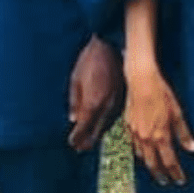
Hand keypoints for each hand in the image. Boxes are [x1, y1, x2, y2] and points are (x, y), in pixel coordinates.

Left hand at [68, 37, 123, 151]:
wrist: (110, 45)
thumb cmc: (90, 60)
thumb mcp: (75, 78)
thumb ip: (74, 100)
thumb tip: (73, 119)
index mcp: (92, 102)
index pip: (84, 128)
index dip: (77, 138)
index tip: (72, 143)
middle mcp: (106, 106)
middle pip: (97, 131)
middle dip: (87, 141)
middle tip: (79, 147)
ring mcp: (116, 103)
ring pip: (106, 126)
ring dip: (97, 134)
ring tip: (88, 140)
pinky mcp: (122, 98)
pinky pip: (113, 117)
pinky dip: (105, 124)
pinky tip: (100, 125)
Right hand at [124, 62, 193, 186]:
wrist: (141, 79)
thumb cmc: (161, 92)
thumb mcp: (177, 112)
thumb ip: (184, 133)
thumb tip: (193, 149)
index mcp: (160, 135)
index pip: (170, 162)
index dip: (176, 173)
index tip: (181, 179)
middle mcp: (146, 137)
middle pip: (153, 164)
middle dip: (161, 174)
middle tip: (166, 180)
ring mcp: (135, 132)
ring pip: (142, 156)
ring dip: (149, 164)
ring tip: (155, 169)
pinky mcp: (128, 125)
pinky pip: (133, 145)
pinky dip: (139, 152)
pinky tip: (143, 151)